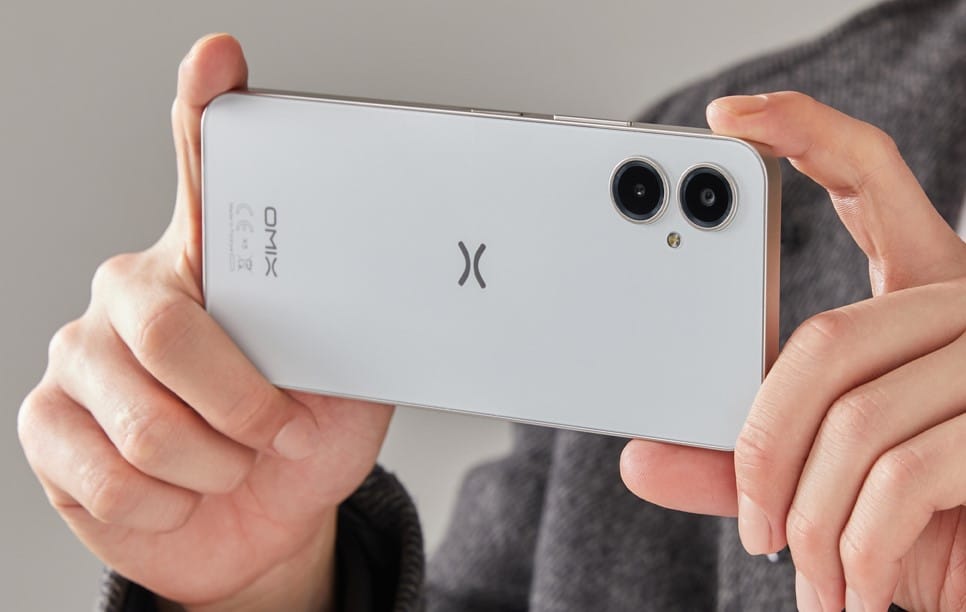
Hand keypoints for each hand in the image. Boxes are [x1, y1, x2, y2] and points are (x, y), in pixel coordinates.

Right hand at [17, 34, 393, 611]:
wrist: (265, 519)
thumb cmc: (303, 437)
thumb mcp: (347, 385)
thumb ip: (350, 335)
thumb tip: (399, 293)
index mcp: (213, 263)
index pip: (202, 171)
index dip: (204, 109)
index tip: (220, 59)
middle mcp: (134, 290)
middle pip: (173, 330)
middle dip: (248, 405)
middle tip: (282, 430)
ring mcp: (80, 354)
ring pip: (150, 426)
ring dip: (220, 465)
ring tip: (234, 460)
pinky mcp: (46, 425)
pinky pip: (117, 481)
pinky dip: (176, 504)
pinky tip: (185, 489)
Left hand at [620, 92, 965, 611]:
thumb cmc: (921, 523)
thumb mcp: (820, 478)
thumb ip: (738, 459)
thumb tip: (640, 458)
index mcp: (918, 290)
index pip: (868, 179)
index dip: (805, 131)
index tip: (728, 118)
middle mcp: (965, 306)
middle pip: (824, 338)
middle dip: (765, 444)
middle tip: (753, 522)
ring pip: (856, 416)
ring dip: (810, 517)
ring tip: (807, 572)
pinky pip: (902, 475)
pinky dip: (858, 548)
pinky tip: (856, 587)